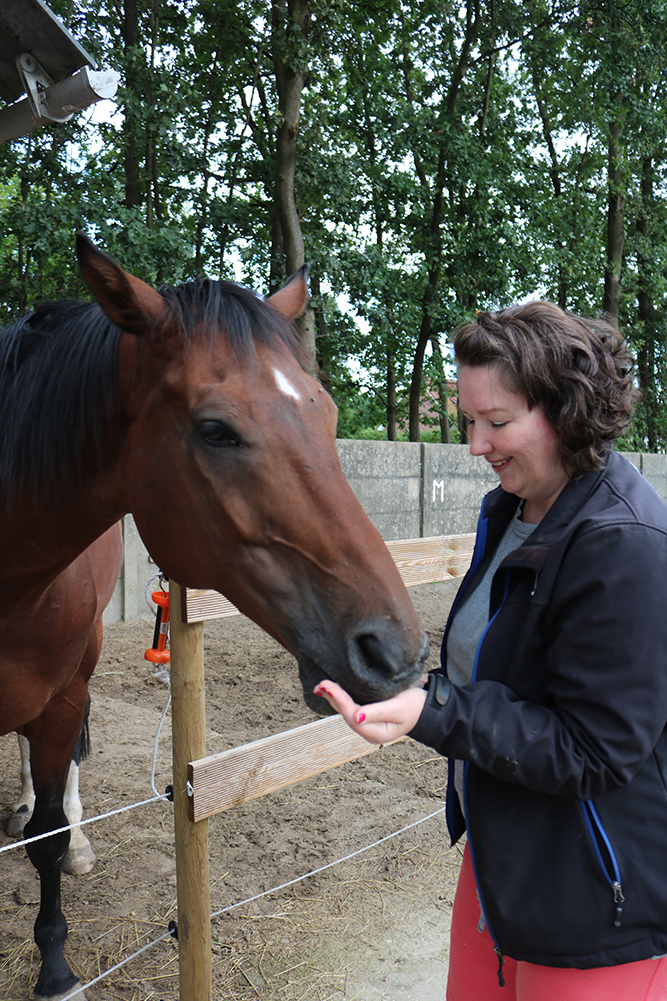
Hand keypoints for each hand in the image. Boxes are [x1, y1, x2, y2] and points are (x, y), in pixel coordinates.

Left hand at [313, 679, 427, 744]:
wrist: (428, 708)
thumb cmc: (416, 706)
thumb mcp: (398, 708)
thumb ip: (377, 712)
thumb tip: (356, 718)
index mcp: (375, 733)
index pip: (351, 716)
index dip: (339, 700)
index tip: (329, 686)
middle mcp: (369, 730)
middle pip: (346, 714)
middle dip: (333, 698)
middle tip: (320, 684)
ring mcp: (368, 723)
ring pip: (347, 710)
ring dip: (334, 697)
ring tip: (322, 685)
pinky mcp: (369, 714)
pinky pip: (352, 706)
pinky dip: (342, 696)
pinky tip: (335, 689)